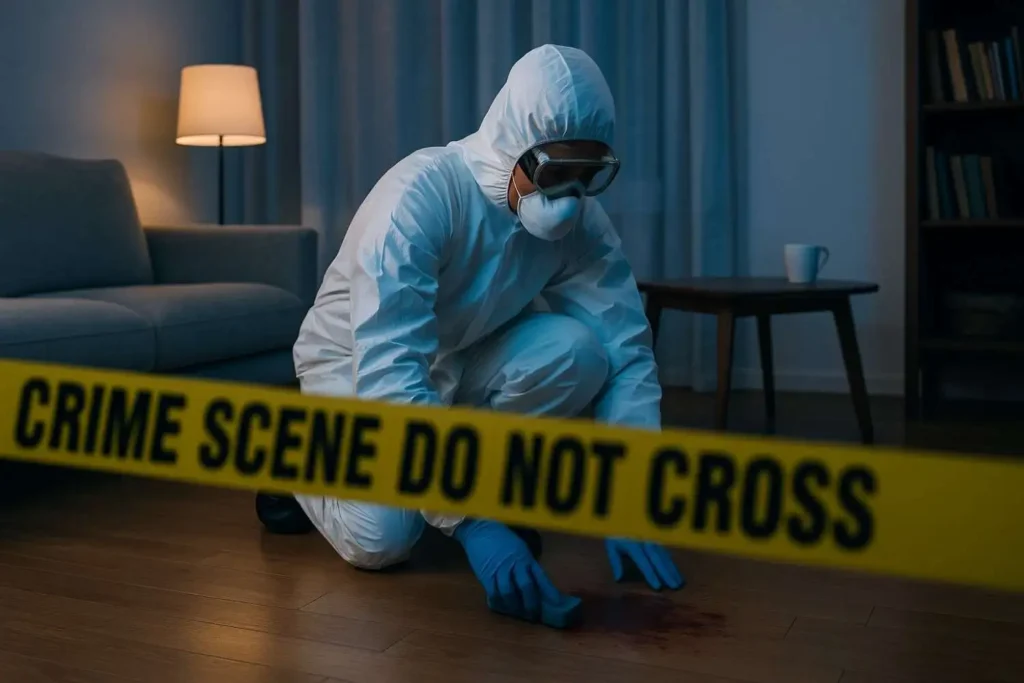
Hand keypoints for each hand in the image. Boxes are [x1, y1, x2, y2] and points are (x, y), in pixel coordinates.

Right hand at [454, 519, 578, 625]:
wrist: (481, 529)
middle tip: (535, 615)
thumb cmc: (503, 539)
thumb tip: (537, 586)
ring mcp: (500, 570)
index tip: (557, 604)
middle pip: (526, 587)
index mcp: (526, 557)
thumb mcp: (520, 549)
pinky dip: (499, 603)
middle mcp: (515, 564)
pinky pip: (493, 593)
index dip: (549, 592)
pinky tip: (503, 607)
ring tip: (518, 614)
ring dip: (515, 607)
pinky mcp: (486, 575)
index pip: (541, 577)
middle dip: (531, 604)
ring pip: (509, 593)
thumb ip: (528, 566)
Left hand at [605, 538, 684, 590]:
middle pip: (658, 559)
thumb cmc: (616, 531)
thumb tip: (618, 579)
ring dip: (672, 569)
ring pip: (665, 555)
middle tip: (675, 586)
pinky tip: (676, 572)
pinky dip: (672, 563)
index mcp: (633, 545)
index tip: (658, 587)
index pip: (643, 562)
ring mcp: (653, 539)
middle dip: (667, 573)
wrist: (623, 514)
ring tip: (679, 582)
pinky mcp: (657, 537)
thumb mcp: (611, 545)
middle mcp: (645, 542)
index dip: (651, 574)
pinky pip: (666, 551)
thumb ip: (615, 562)